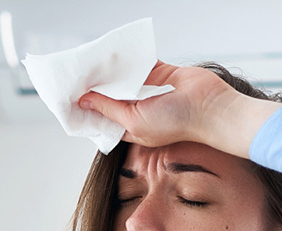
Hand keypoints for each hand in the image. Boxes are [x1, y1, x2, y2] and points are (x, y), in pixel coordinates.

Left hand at [77, 61, 281, 158]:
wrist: (211, 107)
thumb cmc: (176, 123)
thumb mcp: (134, 121)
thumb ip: (109, 109)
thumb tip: (83, 99)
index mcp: (131, 127)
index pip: (103, 118)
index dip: (87, 108)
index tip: (69, 97)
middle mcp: (139, 109)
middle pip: (111, 96)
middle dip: (96, 87)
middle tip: (75, 75)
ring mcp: (150, 90)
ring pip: (124, 78)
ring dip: (111, 71)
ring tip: (89, 62)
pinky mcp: (161, 73)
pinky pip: (140, 63)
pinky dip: (129, 57)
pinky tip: (113, 52)